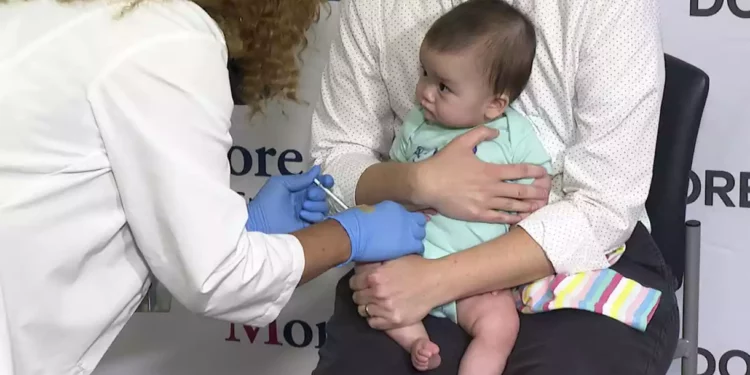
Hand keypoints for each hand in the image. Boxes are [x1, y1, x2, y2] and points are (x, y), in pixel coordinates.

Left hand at [246, 165, 333, 233]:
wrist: (262, 223)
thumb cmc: (267, 202)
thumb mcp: (281, 184)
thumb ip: (300, 178)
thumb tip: (317, 169)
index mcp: (298, 189)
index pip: (317, 183)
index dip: (324, 181)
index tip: (327, 181)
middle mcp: (305, 200)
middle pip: (322, 194)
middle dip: (318, 193)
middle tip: (308, 196)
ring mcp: (307, 214)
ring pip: (323, 206)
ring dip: (315, 205)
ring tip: (302, 208)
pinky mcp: (309, 226)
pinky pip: (321, 218)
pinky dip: (314, 215)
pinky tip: (303, 215)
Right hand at [331, 201, 426, 263]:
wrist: (353, 234)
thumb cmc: (355, 223)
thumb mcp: (371, 212)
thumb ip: (383, 215)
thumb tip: (384, 220)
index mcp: (395, 207)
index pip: (411, 212)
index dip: (411, 221)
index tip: (408, 226)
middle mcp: (405, 217)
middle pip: (420, 223)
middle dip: (416, 229)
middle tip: (409, 237)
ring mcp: (408, 230)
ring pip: (421, 235)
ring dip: (416, 240)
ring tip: (408, 246)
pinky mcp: (408, 245)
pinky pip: (419, 248)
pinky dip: (415, 251)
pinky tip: (409, 255)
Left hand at [350, 255, 437, 329]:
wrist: (436, 282)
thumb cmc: (417, 267)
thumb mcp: (393, 259)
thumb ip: (376, 264)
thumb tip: (363, 264)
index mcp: (375, 276)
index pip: (354, 283)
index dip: (357, 283)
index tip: (362, 284)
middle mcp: (377, 293)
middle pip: (357, 298)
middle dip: (361, 294)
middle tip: (369, 294)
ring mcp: (385, 308)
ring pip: (363, 311)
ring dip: (368, 307)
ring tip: (375, 303)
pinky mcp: (394, 320)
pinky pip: (373, 323)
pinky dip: (374, 318)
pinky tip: (380, 313)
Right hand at [413, 126, 548, 223]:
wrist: (426, 184)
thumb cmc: (444, 163)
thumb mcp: (462, 141)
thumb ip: (481, 133)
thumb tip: (497, 131)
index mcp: (490, 171)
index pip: (519, 171)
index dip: (534, 172)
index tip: (544, 174)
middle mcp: (491, 188)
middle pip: (520, 191)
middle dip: (536, 192)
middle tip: (547, 193)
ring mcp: (485, 203)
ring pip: (513, 206)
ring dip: (528, 206)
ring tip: (540, 207)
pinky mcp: (477, 215)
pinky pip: (500, 218)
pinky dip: (513, 218)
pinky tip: (521, 218)